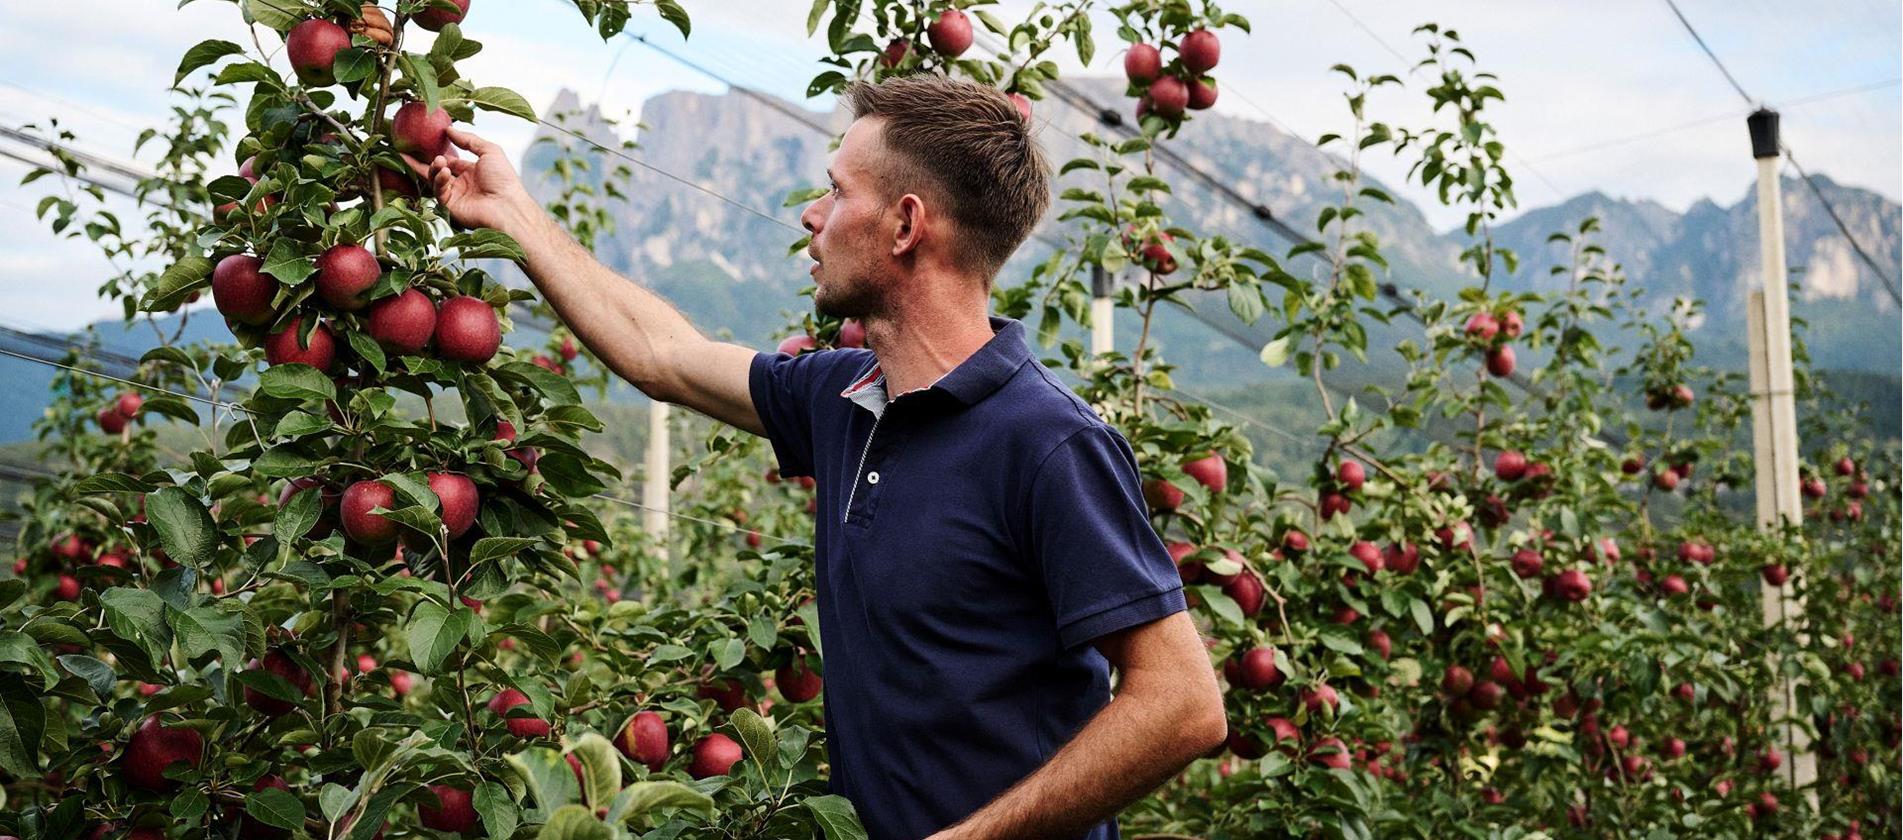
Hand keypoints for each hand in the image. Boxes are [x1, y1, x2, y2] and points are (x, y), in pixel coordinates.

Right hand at [404, 127, 533, 232]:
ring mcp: (456, 196)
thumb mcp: (489, 151)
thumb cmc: (503, 179)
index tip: (424, 142)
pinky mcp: (450, 206)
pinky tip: (444, 172)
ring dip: (434, 168)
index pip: (450, 161)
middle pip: (438, 171)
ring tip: (439, 161)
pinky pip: (438, 192)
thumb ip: (469, 139)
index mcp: (472, 172)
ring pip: (435, 180)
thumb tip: (449, 129)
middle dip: (427, 161)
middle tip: (415, 151)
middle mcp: (463, 184)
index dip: (439, 153)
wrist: (507, 205)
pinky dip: (439, 180)